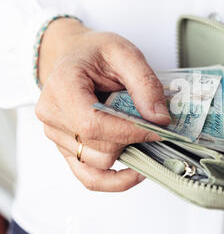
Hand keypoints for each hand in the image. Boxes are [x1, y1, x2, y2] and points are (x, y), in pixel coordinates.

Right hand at [35, 18, 170, 191]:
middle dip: (133, 141)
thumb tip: (160, 119)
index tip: (159, 130)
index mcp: (62, 87)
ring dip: (127, 154)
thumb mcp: (124, 53)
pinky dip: (114, 180)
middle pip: (98, 148)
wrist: (75, 56)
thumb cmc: (95, 52)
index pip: (93, 125)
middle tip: (156, 128)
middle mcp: (52, 115)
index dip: (130, 132)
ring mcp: (57, 136)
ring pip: (98, 165)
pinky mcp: (66, 149)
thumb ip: (144, 83)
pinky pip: (88, 177)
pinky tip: (135, 171)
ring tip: (143, 136)